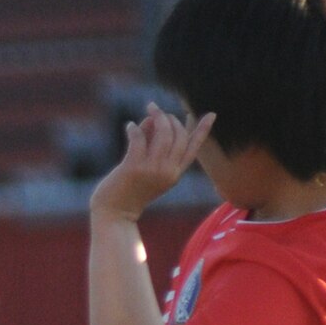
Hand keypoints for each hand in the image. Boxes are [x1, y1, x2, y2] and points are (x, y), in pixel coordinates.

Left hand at [91, 103, 214, 221]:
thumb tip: (151, 120)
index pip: (194, 148)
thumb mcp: (148, 170)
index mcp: (175, 174)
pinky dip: (135, 129)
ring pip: (163, 134)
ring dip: (157, 117)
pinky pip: (138, 139)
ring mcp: (151, 169)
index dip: (203, 130)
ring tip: (149, 110)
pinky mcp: (133, 167)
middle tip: (159, 111)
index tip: (211, 114)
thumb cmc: (129, 191)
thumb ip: (153, 146)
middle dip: (171, 119)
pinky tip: (130, 126)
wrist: (114, 214)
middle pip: (179, 136)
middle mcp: (168, 171)